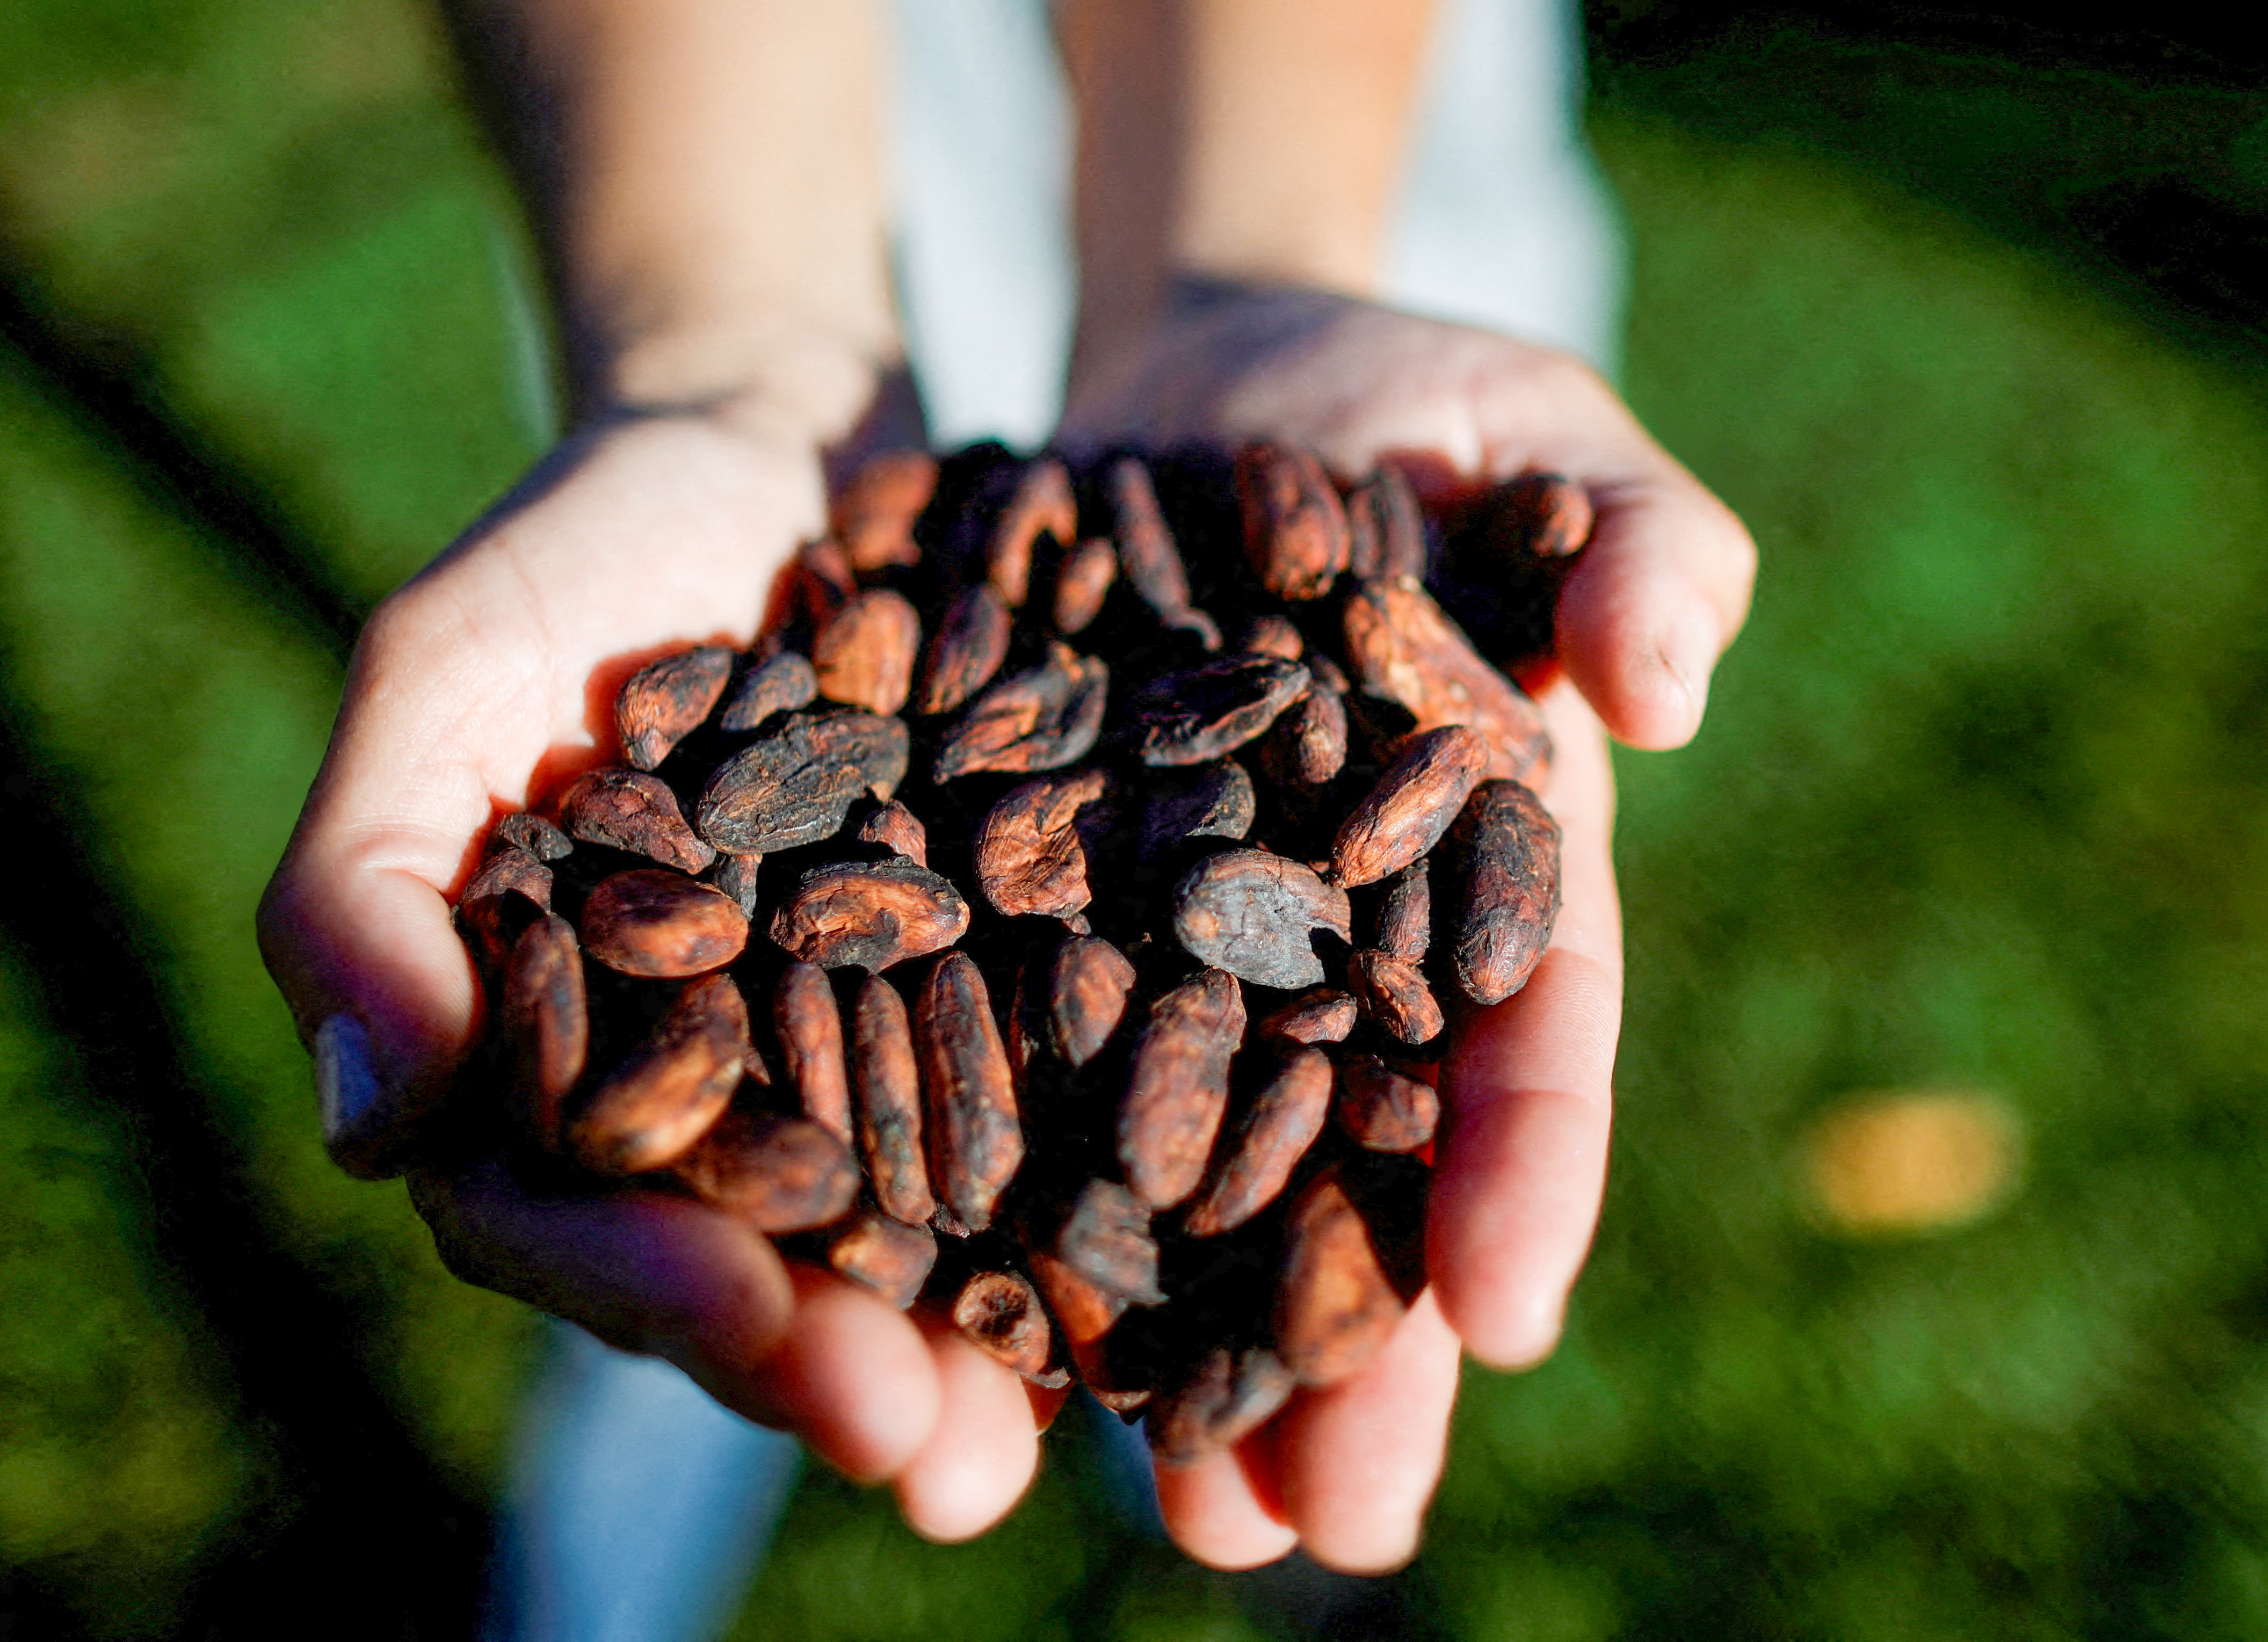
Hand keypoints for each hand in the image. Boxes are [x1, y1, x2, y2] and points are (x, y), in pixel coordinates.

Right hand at [256, 407, 1059, 1537]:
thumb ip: (367, 885)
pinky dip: (1125, 1175)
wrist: (786, 445)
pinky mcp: (1028, 981)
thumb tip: (370, 1121)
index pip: (572, 1227)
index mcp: (565, 1065)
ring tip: (1090, 1419)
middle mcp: (729, 1095)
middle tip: (947, 1459)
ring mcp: (883, 1051)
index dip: (654, 1294)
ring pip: (933, 1234)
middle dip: (849, 1369)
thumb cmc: (586, 554)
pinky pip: (1077, 1100)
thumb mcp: (446, 672)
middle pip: (769, 1275)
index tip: (756, 1328)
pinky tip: (1213, 1244)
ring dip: (1003, 1338)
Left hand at [1059, 279, 1757, 1571]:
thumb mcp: (1529, 430)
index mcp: (1484, 856)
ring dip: (1180, 1344)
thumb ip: (1629, 537)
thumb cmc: (1399, 404)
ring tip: (1171, 1514)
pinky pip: (1021, 1074)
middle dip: (1348, 1345)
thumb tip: (1670, 679)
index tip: (1505, 1312)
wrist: (1193, 393)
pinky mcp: (1038, 917)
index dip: (1522, 1167)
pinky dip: (1012, 1206)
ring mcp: (1184, 947)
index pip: (1524, 1027)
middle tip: (1329, 1532)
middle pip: (1351, 1164)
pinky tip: (982, 1345)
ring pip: (1189, 1172)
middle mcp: (1337, 944)